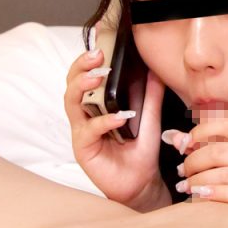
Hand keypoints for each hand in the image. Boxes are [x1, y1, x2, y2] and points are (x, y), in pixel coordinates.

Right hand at [63, 49, 168, 210]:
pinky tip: (120, 117)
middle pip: (71, 85)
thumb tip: (156, 70)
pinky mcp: (83, 149)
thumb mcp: (149, 117)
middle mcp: (85, 116)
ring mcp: (82, 132)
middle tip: (96, 56)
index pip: (84, 77)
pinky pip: (89, 130)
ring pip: (71, 103)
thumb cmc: (140, 150)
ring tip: (100, 76)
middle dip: (80, 67)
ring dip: (84, 87)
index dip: (86, 61)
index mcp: (97, 105)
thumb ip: (150, 95)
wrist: (142, 181)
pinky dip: (104, 121)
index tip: (99, 45)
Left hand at [161, 118, 227, 220]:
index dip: (201, 131)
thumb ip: (203, 146)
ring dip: (198, 181)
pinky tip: (199, 196)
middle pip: (220, 151)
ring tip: (185, 187)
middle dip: (194, 161)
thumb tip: (170, 136)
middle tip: (182, 171)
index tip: (183, 145)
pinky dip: (214, 194)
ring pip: (224, 174)